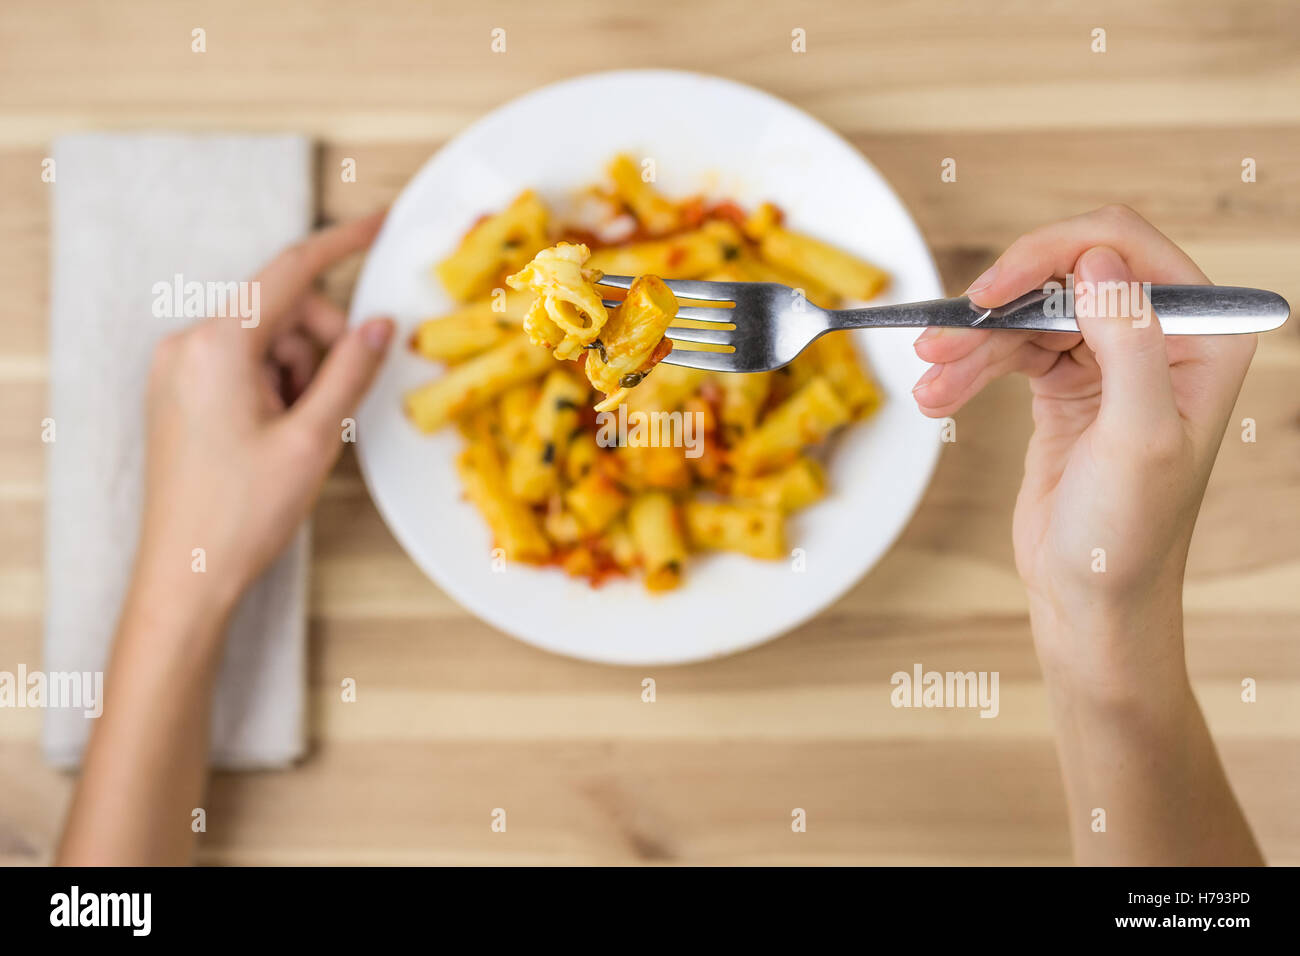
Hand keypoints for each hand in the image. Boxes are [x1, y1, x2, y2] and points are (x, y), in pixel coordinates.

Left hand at [138, 212, 394, 616]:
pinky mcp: (179, 393)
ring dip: (299, 374)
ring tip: (300, 434)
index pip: (292, 272)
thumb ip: (350, 372)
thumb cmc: (242, 512)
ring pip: (267, 340)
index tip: (380, 224)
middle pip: (283, 310)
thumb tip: (379, 324)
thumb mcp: (313, 439)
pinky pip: (242, 364)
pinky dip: (275, 387)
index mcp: (218, 344)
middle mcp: (188, 344)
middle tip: (338, 404)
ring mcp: (179, 368)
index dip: (342, 244)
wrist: (185, 574)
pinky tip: (279, 434)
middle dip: (323, 344)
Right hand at [912, 205, 1255, 692]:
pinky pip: (1009, 353)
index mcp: (1203, 338)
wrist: (1089, 600)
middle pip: (1065, 274)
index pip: (1125, 248)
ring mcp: (1110, 359)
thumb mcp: (1137, 436)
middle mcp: (1161, 337)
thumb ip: (1129, 340)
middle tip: (945, 335)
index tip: (993, 292)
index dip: (1053, 255)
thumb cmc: (1127, 535)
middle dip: (1000, 304)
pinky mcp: (1066, 386)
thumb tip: (1097, 260)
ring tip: (929, 378)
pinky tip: (936, 396)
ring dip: (971, 344)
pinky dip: (969, 370)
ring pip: (1027, 315)